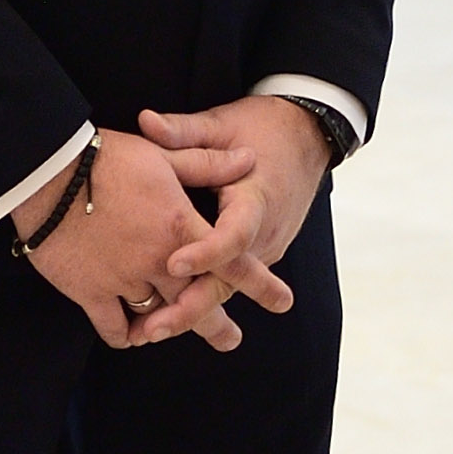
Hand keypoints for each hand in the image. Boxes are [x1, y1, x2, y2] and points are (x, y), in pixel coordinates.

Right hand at [25, 128, 258, 351]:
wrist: (48, 173)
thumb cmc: (106, 157)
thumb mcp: (163, 155)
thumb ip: (207, 163)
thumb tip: (248, 158)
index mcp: (181, 226)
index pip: (232, 260)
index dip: (260, 283)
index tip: (283, 302)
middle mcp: (159, 261)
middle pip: (197, 302)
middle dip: (217, 325)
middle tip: (231, 340)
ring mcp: (124, 280)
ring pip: (157, 316)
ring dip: (169, 328)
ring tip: (174, 336)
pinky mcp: (90, 292)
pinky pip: (113, 326)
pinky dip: (125, 332)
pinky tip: (132, 333)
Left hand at [131, 97, 330, 348]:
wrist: (307, 136)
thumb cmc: (262, 128)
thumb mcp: (222, 124)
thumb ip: (184, 130)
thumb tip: (145, 121)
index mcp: (256, 199)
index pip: (234, 236)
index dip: (204, 253)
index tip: (171, 264)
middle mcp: (264, 233)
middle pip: (229, 281)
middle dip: (190, 308)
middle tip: (152, 328)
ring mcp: (264, 248)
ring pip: (227, 288)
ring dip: (190, 311)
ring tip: (146, 332)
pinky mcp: (258, 254)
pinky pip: (228, 282)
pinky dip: (199, 298)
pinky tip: (163, 316)